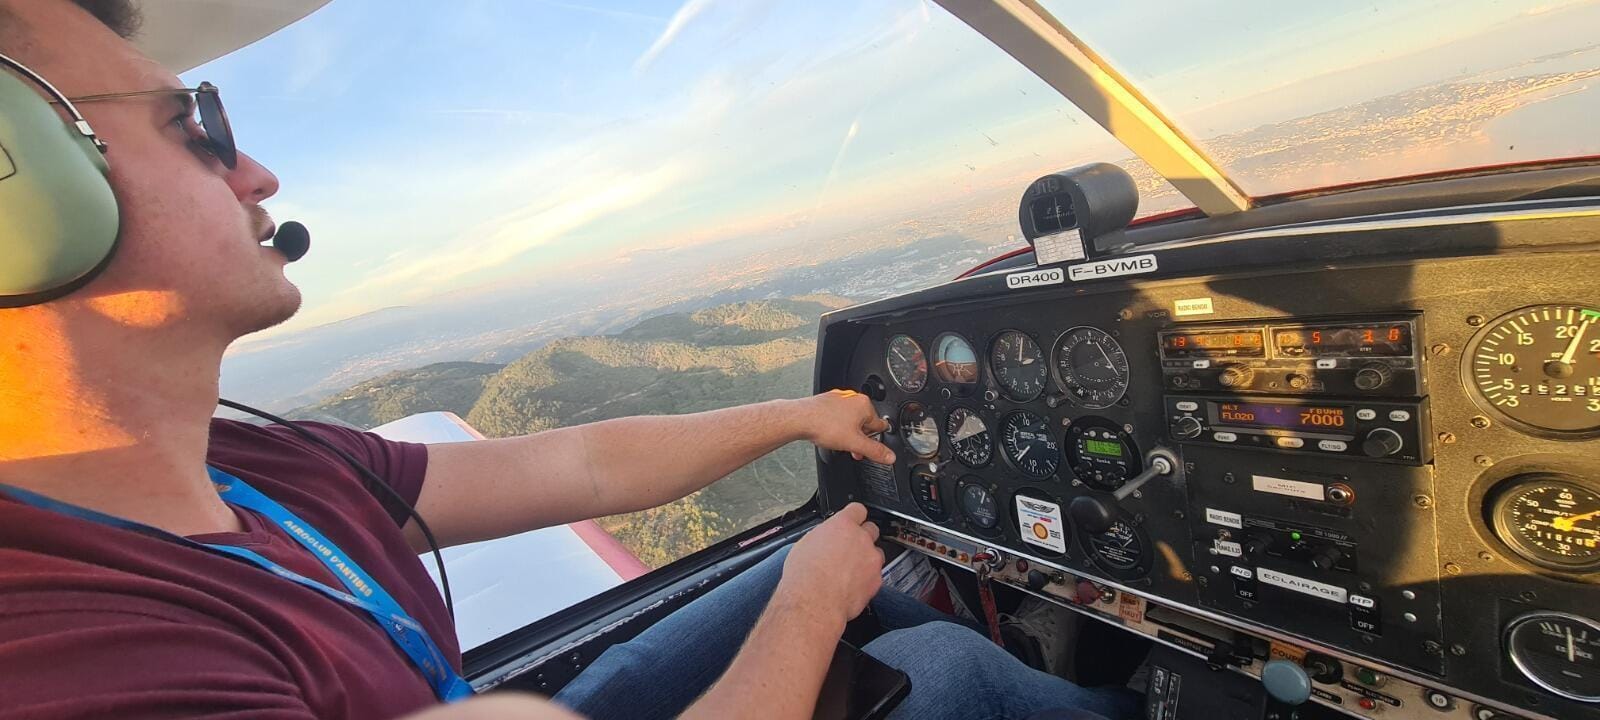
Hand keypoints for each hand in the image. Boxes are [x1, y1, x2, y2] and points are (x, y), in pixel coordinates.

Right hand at [779, 503, 883, 625]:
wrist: (814, 603)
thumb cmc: (805, 576)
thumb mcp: (805, 545)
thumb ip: (823, 537)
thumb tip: (825, 539)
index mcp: (842, 525)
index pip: (857, 509)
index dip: (854, 515)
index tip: (853, 519)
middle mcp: (861, 539)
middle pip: (871, 529)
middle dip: (862, 537)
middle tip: (849, 548)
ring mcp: (871, 559)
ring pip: (876, 553)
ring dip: (866, 559)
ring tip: (849, 571)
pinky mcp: (876, 579)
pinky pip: (876, 574)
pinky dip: (867, 579)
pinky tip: (852, 585)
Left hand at [793, 390, 893, 464]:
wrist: (800, 419)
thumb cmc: (824, 425)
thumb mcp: (854, 443)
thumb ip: (875, 451)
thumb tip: (889, 456)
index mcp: (864, 404)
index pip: (879, 425)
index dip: (875, 440)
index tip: (871, 448)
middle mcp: (852, 398)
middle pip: (864, 423)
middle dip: (859, 438)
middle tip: (853, 450)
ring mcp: (839, 399)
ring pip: (850, 420)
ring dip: (848, 433)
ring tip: (839, 443)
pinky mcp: (827, 402)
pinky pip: (838, 416)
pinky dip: (837, 426)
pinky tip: (830, 434)